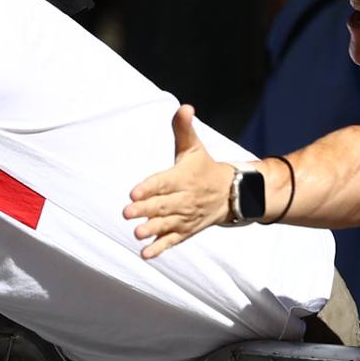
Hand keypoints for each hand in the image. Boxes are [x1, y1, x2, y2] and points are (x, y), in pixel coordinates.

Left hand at [123, 106, 239, 258]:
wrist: (232, 193)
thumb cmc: (204, 167)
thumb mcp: (194, 147)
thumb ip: (183, 129)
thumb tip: (184, 106)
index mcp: (184, 177)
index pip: (164, 182)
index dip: (149, 187)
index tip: (133, 191)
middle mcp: (185, 199)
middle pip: (163, 205)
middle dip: (146, 209)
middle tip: (126, 212)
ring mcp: (186, 217)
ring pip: (167, 225)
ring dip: (152, 230)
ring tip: (136, 233)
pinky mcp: (186, 231)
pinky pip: (173, 241)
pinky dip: (160, 248)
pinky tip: (145, 254)